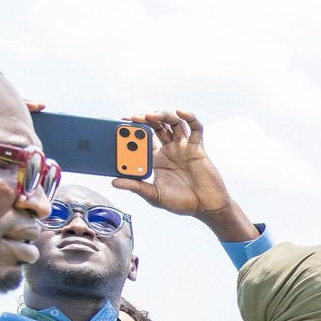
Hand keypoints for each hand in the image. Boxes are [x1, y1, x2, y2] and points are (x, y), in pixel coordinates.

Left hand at [111, 110, 256, 239]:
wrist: (205, 207)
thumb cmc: (182, 203)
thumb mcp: (154, 196)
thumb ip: (136, 187)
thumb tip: (114, 183)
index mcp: (158, 159)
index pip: (143, 140)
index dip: (132, 130)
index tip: (120, 124)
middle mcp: (170, 150)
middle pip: (157, 126)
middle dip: (145, 119)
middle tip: (133, 118)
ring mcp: (184, 147)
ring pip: (174, 123)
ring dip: (162, 115)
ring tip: (151, 116)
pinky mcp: (197, 148)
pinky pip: (196, 128)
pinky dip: (190, 118)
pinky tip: (181, 112)